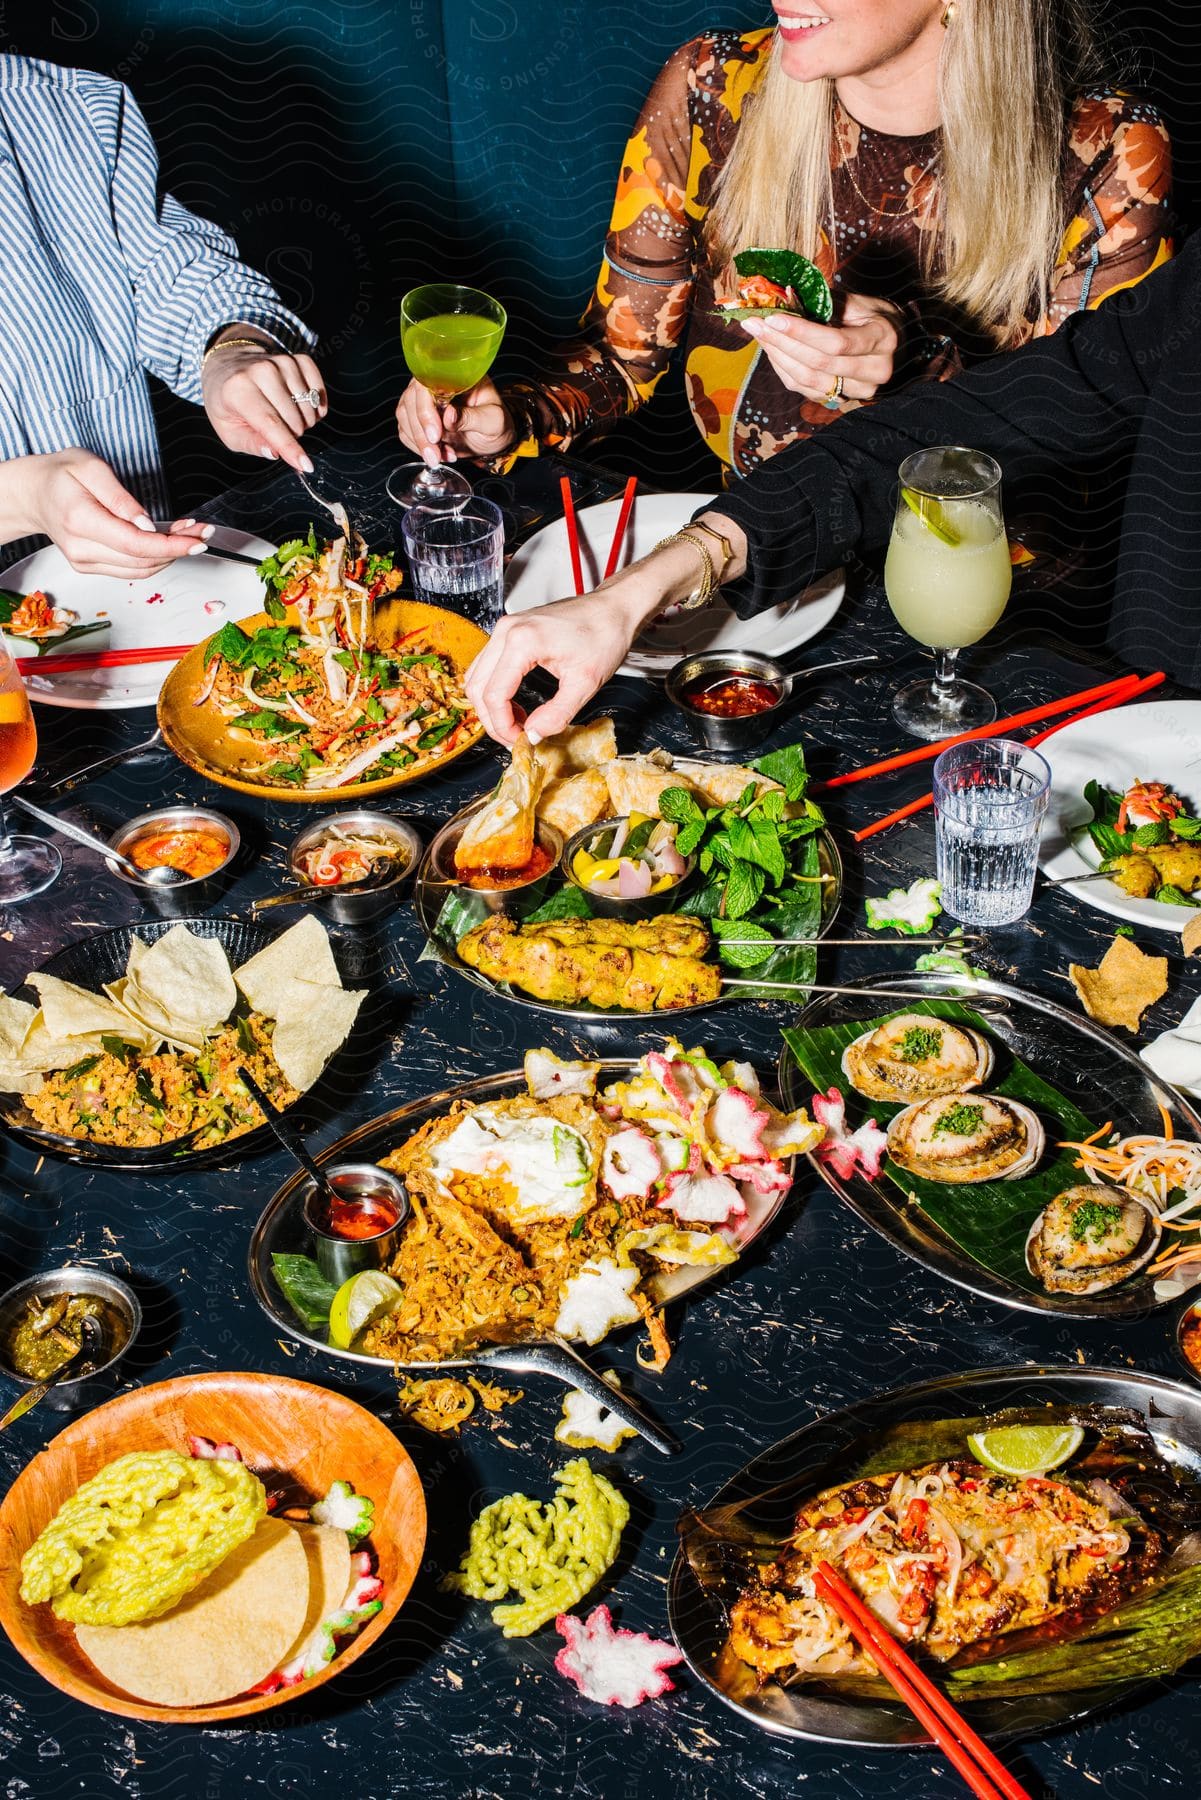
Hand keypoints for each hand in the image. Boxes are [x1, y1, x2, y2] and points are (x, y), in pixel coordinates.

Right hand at [3, 450, 207, 577]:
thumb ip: (120, 497)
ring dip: (170, 555)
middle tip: (202, 531)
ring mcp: (85, 562)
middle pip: (143, 561)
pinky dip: (154, 558)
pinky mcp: (91, 566)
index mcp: (81, 521)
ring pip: (141, 569)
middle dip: (179, 548)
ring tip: (189, 534)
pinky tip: (167, 542)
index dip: (172, 545)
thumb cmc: (60, 474)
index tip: (198, 540)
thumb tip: (146, 524)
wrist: (33, 493)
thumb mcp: (90, 467)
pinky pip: (132, 569)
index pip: (136, 545)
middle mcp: (82, 549)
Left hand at [202, 343, 327, 471]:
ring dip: (302, 420)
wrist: (229, 364)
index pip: (271, 424)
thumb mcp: (228, 430)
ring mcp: (282, 362)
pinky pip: (318, 391)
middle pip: (295, 420)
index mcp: (238, 390)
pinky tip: (300, 405)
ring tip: (284, 415)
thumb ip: (252, 444)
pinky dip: (314, 404)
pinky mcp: (297, 359)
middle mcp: (262, 371)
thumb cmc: (227, 402)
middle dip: (291, 434)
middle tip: (274, 428)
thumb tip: (275, 452)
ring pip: (309, 408)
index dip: (289, 447)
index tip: (305, 465)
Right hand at [395, 377, 514, 465]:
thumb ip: (472, 417)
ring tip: (444, 456)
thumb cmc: (496, 423)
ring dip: (420, 442)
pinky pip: (406, 431)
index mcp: (454, 376)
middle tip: (437, 455)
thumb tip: (449, 415)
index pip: (427, 384)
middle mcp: (434, 384)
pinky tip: (438, 454)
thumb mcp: (493, 420)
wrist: (492, 438)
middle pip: (411, 401)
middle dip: (421, 433)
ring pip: (405, 417)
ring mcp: (423, 400)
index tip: (436, 435)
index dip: (426, 409)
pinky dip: (418, 447)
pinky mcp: (417, 418)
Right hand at [464, 516, 746, 744]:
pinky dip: (495, 690)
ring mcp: (505, 628)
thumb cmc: (605, 637)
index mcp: (522, 641)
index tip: (519, 742)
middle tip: (515, 739)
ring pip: (478, 677)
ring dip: (491, 706)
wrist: (614, 609)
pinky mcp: (509, 631)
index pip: (494, 694)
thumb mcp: (585, 684)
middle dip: (492, 719)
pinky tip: (516, 705)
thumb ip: (557, 715)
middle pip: (477, 687)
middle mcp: (506, 630)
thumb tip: (532, 735)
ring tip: (518, 723)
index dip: (502, 725)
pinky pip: (487, 666)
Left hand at [741, 293, 903, 402]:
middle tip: (755, 324)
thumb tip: (784, 300)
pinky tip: (771, 349)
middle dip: (782, 342)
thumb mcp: (858, 301)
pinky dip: (783, 369)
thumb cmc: (872, 315)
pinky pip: (804, 388)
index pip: (836, 343)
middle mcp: (875, 371)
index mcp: (883, 340)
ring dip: (778, 356)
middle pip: (818, 363)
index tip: (773, 318)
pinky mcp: (841, 399)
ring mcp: (859, 390)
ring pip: (808, 379)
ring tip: (758, 334)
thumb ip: (827, 304)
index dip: (802, 332)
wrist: (893, 342)